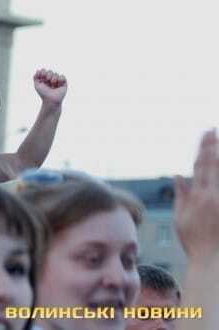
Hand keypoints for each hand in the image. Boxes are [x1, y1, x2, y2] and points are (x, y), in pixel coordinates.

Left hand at [34, 69, 66, 105]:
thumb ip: (35, 77)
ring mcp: (57, 81)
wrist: (51, 100)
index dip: (43, 72)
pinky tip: (58, 83)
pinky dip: (60, 79)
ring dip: (53, 78)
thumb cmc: (43, 94)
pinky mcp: (63, 83)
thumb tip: (38, 70)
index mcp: (44, 80)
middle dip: (48, 75)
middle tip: (48, 80)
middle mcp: (51, 80)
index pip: (44, 71)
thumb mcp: (37, 85)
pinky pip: (62, 76)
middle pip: (50, 71)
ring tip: (53, 84)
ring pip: (56, 73)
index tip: (42, 77)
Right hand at [174, 129, 218, 264]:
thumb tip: (178, 176)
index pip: (200, 166)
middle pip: (215, 165)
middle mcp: (212, 196)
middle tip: (216, 129)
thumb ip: (181, 195)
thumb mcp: (181, 219)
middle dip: (214, 146)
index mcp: (198, 197)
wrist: (213, 263)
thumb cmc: (196, 243)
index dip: (204, 147)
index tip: (207, 132)